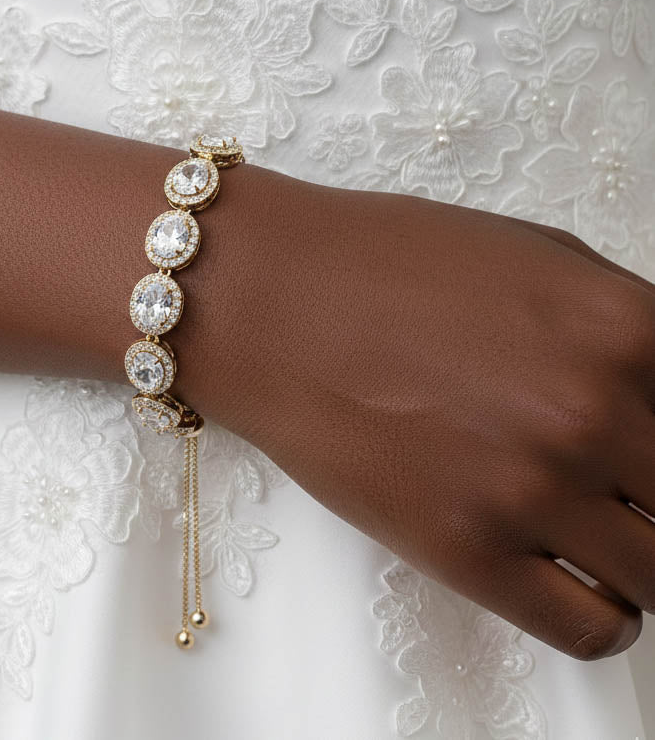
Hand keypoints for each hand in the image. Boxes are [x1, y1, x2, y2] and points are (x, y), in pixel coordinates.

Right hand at [172, 162, 654, 660]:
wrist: (268, 299)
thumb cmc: (385, 264)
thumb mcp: (532, 256)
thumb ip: (625, 328)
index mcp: (625, 329)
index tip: (649, 459)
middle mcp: (592, 415)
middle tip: (622, 489)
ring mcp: (530, 491)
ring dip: (637, 558)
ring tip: (592, 530)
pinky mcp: (464, 551)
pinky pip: (593, 628)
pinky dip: (601, 613)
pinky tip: (563, 571)